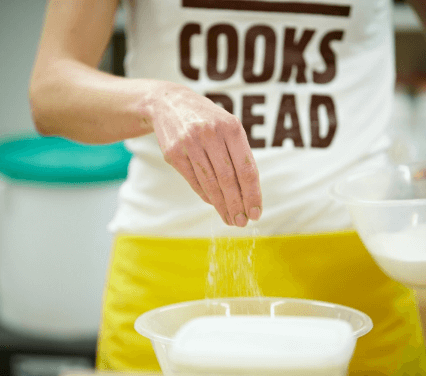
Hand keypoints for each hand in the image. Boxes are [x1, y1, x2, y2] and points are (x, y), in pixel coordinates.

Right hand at [149, 84, 261, 226]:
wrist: (169, 103)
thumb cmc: (207, 119)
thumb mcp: (228, 126)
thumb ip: (239, 154)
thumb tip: (248, 193)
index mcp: (231, 127)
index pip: (246, 168)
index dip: (253, 194)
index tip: (256, 212)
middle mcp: (210, 134)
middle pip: (228, 180)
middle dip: (237, 205)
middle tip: (243, 222)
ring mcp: (190, 144)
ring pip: (210, 183)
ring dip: (222, 205)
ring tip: (231, 219)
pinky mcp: (174, 153)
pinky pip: (194, 181)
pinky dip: (206, 195)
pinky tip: (214, 204)